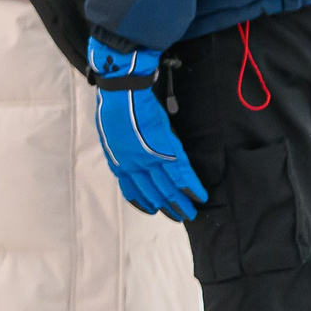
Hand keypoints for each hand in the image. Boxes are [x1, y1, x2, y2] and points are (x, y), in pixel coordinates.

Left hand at [86, 37, 204, 220]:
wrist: (122, 93)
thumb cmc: (113, 107)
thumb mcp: (111, 134)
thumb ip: (121, 149)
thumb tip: (128, 153)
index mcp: (119, 162)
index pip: (132, 189)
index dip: (143, 202)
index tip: (151, 210)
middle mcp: (135, 167)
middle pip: (153, 192)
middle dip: (166, 207)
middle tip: (177, 217)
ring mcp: (151, 160)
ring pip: (168, 188)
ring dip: (181, 203)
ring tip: (190, 213)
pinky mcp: (167, 151)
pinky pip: (181, 174)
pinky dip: (192, 186)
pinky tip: (200, 196)